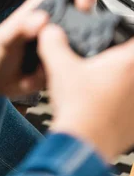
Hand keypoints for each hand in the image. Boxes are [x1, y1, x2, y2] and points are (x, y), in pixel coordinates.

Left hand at [0, 0, 96, 99]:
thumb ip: (20, 29)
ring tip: (36, 69)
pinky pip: (72, 70)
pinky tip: (35, 78)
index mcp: (43, 8)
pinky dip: (59, 77)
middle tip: (57, 54)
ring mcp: (60, 45)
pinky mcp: (61, 64)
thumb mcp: (4, 40)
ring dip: (67, 62)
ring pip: (82, 48)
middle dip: (81, 38)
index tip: (83, 9)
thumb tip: (41, 19)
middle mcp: (55, 24)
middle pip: (87, 20)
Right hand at [38, 24, 133, 161]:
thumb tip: (50, 31)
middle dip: (122, 60)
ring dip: (123, 84)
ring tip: (104, 83)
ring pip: (131, 85)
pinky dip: (121, 104)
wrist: (82, 144)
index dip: (125, 35)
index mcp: (128, 62)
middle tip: (107, 61)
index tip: (119, 36)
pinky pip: (130, 107)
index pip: (132, 38)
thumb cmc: (77, 108)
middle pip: (132, 62)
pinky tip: (105, 105)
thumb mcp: (59, 67)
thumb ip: (53, 43)